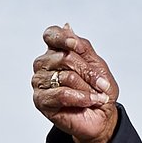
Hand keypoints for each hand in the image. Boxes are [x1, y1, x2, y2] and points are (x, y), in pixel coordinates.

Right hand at [33, 23, 120, 142]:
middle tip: (101, 84)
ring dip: (87, 88)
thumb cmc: (98, 88)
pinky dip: (81, 98)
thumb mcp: (96, 63)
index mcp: (56, 51)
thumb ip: (82, 46)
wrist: (102, 116)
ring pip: (65, 77)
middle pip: (64, 57)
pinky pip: (62, 94)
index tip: (76, 46)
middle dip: (88, 72)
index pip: (51, 35)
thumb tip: (67, 27)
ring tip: (96, 95)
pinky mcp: (40, 100)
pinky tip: (90, 101)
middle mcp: (43, 64)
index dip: (63, 38)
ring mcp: (39, 82)